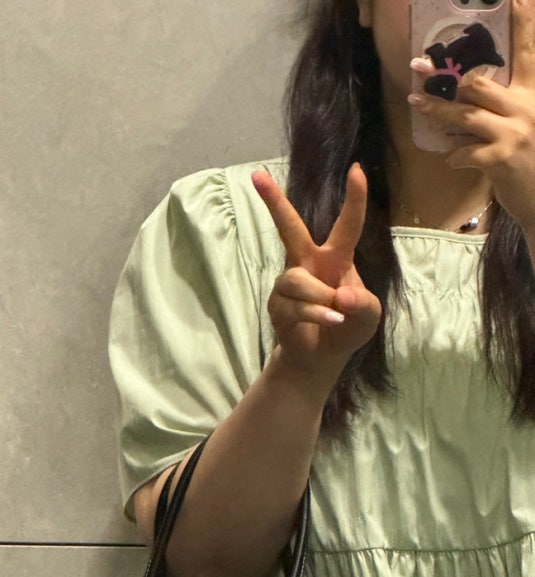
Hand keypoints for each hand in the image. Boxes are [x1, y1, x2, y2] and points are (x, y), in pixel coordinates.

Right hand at [251, 164, 381, 387]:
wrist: (321, 358)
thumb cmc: (348, 328)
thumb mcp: (368, 317)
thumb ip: (363, 304)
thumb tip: (340, 295)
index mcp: (336, 258)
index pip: (347, 226)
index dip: (354, 199)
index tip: (356, 169)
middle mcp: (308, 263)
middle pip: (290, 228)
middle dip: (274, 202)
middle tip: (256, 175)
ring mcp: (289, 283)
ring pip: (298, 280)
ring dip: (320, 299)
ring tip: (335, 315)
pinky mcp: (277, 304)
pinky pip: (296, 305)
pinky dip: (316, 315)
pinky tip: (328, 322)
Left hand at [409, 0, 534, 231]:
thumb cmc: (532, 162)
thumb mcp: (528, 126)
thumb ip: (506, 108)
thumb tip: (469, 96)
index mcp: (534, 94)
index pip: (528, 52)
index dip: (523, 22)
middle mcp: (526, 107)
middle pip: (479, 83)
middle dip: (447, 79)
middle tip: (420, 69)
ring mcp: (514, 132)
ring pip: (465, 114)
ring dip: (436, 110)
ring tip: (415, 102)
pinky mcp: (502, 159)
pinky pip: (464, 152)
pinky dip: (453, 156)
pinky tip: (452, 160)